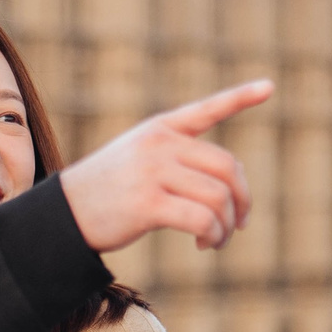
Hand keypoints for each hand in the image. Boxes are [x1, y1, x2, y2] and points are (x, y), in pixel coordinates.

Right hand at [58, 81, 271, 253]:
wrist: (62, 215)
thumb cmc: (104, 192)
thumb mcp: (136, 160)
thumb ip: (174, 160)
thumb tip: (225, 189)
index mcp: (159, 129)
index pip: (207, 109)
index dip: (240, 98)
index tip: (268, 87)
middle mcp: (159, 145)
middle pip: (227, 167)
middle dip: (242, 199)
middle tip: (240, 223)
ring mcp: (153, 173)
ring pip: (218, 197)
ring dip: (227, 225)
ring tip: (215, 240)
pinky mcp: (148, 205)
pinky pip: (201, 220)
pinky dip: (212, 236)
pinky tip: (204, 244)